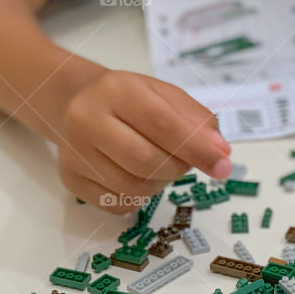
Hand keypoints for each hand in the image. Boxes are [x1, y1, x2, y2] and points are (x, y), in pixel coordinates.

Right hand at [57, 70, 230, 212]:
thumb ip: (197, 120)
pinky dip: (139, 197)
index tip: (224, 166)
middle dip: (178, 168)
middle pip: (146, 161)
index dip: (197, 148)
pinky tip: (137, 176)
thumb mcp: (164, 95)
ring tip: (160, 165)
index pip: (162, 123)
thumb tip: (221, 153)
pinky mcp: (71, 179)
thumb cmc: (130, 100)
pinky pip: (119, 204)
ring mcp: (73, 152)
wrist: (76, 103)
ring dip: (160, 184)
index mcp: (116, 89)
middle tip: (185, 162)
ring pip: (133, 188)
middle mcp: (86, 119)